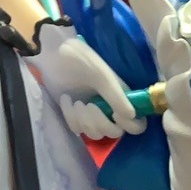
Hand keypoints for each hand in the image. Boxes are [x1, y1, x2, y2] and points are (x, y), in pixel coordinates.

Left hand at [25, 22, 145, 139]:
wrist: (54, 55)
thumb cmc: (81, 60)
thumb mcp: (101, 76)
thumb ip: (116, 96)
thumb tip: (132, 115)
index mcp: (123, 98)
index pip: (137, 123)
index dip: (130, 125)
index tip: (115, 114)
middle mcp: (111, 108)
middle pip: (115, 132)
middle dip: (101, 123)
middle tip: (89, 105)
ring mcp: (94, 114)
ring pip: (96, 133)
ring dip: (84, 121)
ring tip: (75, 102)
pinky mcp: (76, 116)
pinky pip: (77, 129)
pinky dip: (70, 117)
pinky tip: (66, 100)